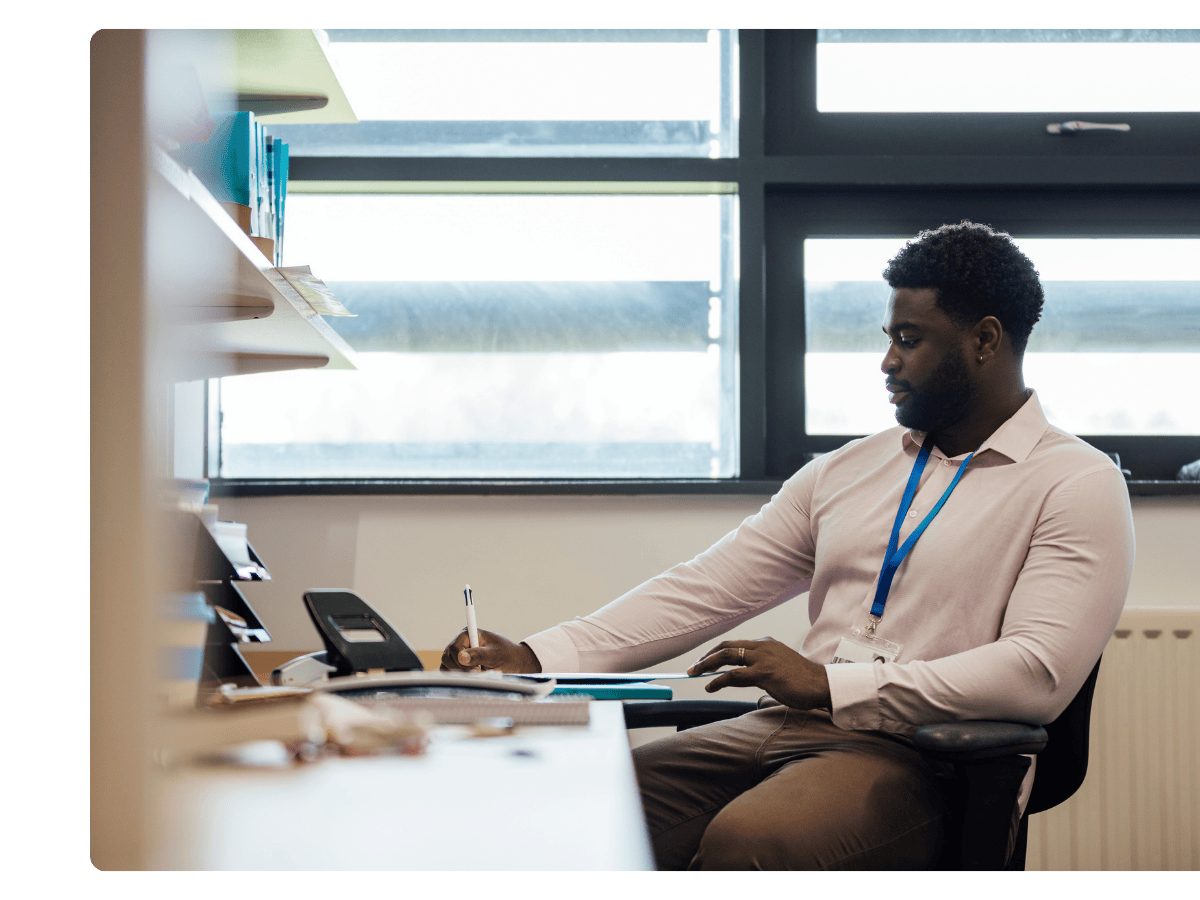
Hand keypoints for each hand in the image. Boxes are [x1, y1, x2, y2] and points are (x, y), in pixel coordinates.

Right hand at [439, 628, 541, 673]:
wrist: (512, 662)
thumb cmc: (505, 655)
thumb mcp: (495, 654)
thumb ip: (479, 655)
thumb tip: (461, 657)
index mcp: (468, 633)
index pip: (455, 647)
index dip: (462, 661)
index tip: (477, 670)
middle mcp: (460, 642)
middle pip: (447, 657)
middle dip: (461, 668)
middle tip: (479, 673)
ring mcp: (456, 654)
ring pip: (446, 665)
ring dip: (459, 673)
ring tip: (477, 674)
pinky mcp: (456, 665)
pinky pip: (448, 672)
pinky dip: (457, 677)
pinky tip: (470, 678)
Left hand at [687, 637, 830, 709]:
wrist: (821, 685)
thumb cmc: (802, 680)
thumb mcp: (777, 668)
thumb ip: (758, 669)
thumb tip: (738, 677)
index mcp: (765, 644)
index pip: (734, 644)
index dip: (715, 652)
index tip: (703, 661)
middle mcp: (762, 647)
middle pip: (726, 647)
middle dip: (706, 657)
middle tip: (693, 667)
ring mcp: (763, 658)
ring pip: (726, 657)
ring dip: (706, 665)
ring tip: (695, 673)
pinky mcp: (765, 673)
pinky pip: (734, 675)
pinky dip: (718, 680)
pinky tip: (710, 686)